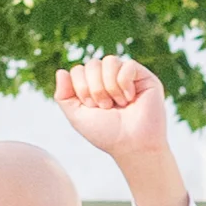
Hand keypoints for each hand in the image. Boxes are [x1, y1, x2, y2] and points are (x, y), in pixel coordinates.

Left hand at [55, 55, 189, 205]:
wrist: (132, 145)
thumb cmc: (106, 133)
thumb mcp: (76, 116)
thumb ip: (63, 95)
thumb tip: (61, 71)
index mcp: (93, 84)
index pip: (78, 70)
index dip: (81, 88)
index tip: (92, 107)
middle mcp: (110, 77)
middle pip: (92, 64)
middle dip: (95, 88)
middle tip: (106, 107)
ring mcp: (127, 76)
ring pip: (110, 61)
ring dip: (109, 86)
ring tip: (118, 103)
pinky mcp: (145, 77)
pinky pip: (128, 65)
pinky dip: (124, 83)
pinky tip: (130, 98)